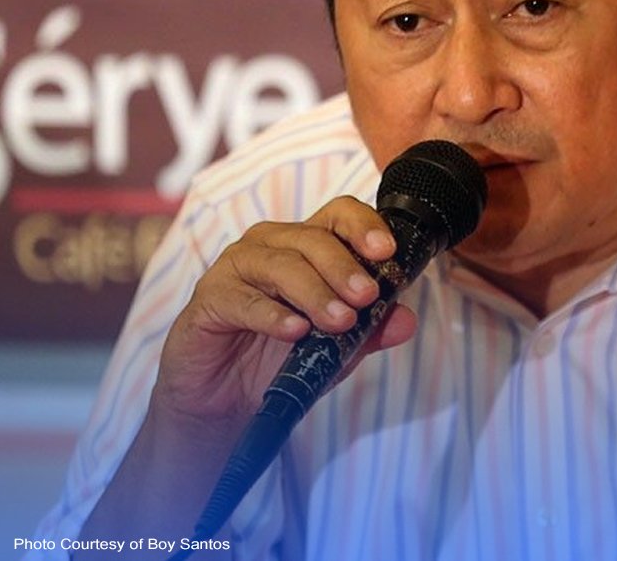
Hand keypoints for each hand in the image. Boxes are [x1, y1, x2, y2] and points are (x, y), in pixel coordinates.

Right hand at [152, 196, 417, 433]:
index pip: (338, 215)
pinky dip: (272, 315)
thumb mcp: (336, 348)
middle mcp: (271, 246)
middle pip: (313, 238)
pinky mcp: (209, 298)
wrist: (224, 402)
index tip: (386, 252)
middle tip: (366, 297)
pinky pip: (243, 299)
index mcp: (305, 245)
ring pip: (281, 265)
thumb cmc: (281, 359)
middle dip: (344, 268)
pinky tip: (294, 331)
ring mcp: (236, 268)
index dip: (363, 226)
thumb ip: (371, 331)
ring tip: (338, 321)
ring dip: (315, 292)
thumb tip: (406, 321)